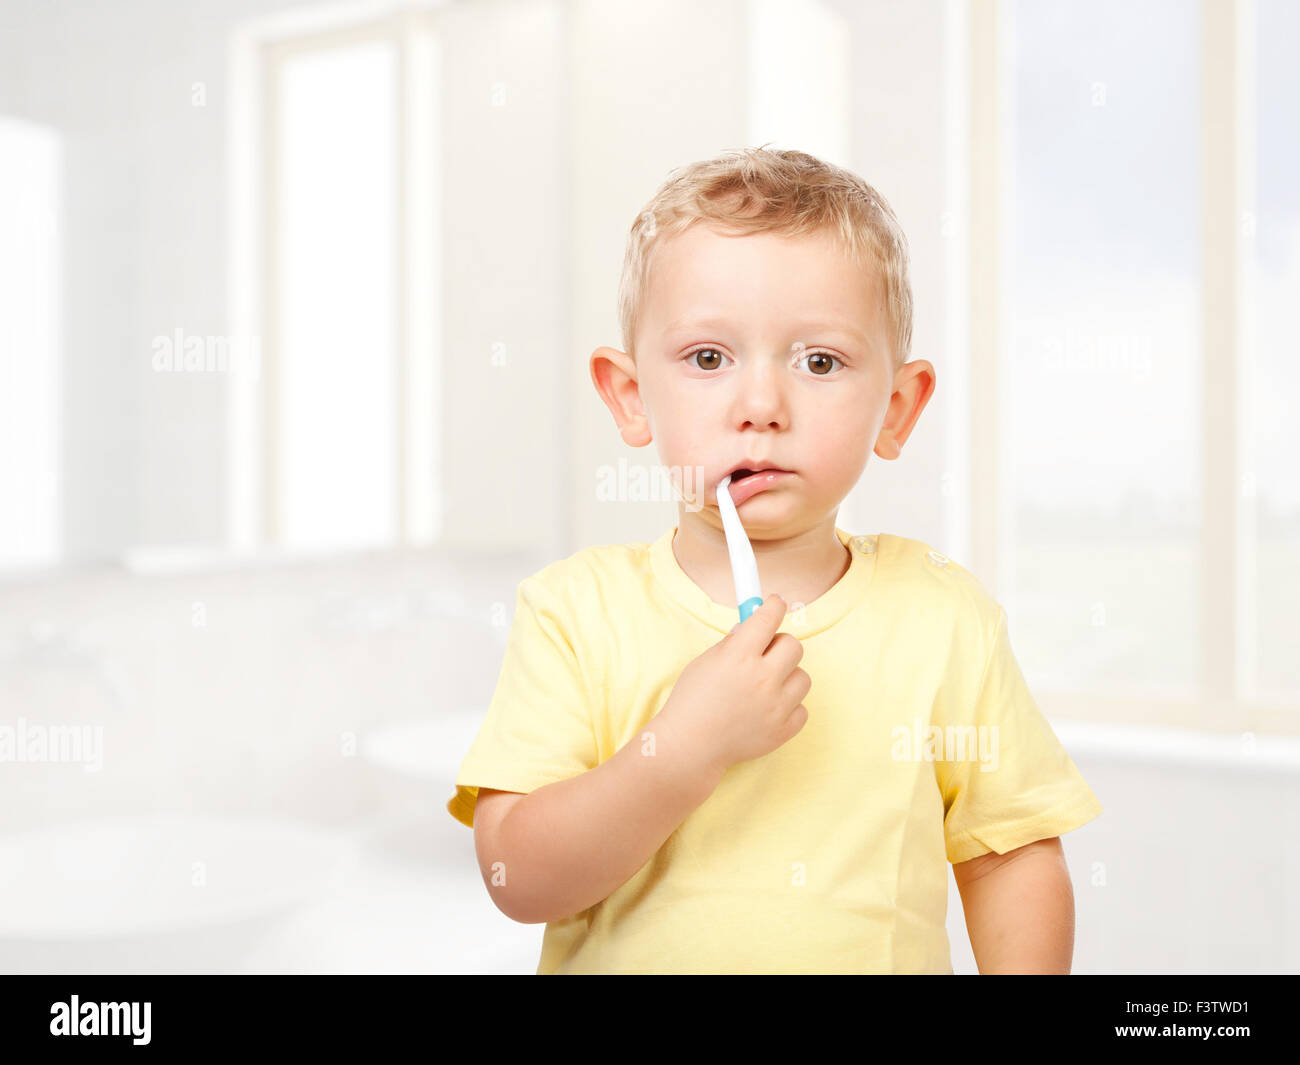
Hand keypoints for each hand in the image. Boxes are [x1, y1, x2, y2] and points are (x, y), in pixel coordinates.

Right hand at [656, 594, 810, 780]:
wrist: (689, 745)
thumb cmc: (692, 700)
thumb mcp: (706, 661)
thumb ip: (733, 641)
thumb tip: (754, 623)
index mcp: (738, 656)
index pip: (768, 618)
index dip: (773, 606)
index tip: (775, 605)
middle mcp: (761, 678)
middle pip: (793, 645)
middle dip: (779, 645)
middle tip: (765, 654)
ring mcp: (775, 706)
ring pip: (802, 676)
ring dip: (786, 677)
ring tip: (765, 687)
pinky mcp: (783, 730)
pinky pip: (802, 707)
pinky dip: (788, 706)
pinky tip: (768, 709)